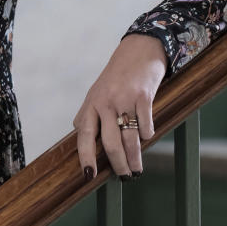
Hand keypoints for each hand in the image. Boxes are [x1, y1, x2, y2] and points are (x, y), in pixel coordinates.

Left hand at [73, 34, 166, 178]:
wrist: (139, 49)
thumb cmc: (117, 74)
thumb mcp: (97, 91)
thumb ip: (88, 112)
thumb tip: (78, 133)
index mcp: (91, 103)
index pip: (84, 134)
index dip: (85, 156)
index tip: (88, 175)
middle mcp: (106, 101)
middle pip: (110, 142)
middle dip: (118, 164)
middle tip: (125, 177)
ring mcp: (125, 98)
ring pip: (130, 138)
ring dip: (135, 158)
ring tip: (137, 169)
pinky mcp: (144, 95)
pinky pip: (146, 125)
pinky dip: (148, 135)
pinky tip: (148, 138)